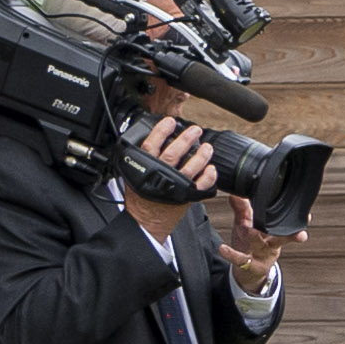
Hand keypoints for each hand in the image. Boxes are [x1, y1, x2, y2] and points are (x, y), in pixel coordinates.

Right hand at [123, 118, 216, 235]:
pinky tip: (212, 168)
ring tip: (207, 147)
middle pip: (173, 153)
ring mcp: (175, 186)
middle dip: (186, 139)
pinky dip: (209, 176)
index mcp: (144, 167)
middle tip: (195, 130)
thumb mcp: (132, 174)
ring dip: (201, 155)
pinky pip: (202, 185)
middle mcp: (160, 175)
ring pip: (190, 167)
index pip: (151, 145)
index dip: (161, 131)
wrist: (146, 221)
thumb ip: (140, 158)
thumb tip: (152, 139)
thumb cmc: (141, 198)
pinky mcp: (187, 197)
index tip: (170, 121)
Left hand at [222, 196, 303, 293]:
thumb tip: (236, 192)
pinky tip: (223, 248)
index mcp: (274, 234)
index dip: (298, 222)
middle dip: (289, 234)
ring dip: (258, 239)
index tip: (307, 216)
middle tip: (294, 229)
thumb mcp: (246, 226)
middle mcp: (271, 245)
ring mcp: (262, 256)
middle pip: (282, 238)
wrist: (247, 272)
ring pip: (263, 247)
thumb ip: (242, 209)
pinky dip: (232, 254)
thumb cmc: (249, 246)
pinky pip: (241, 259)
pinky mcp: (249, 266)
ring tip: (252, 231)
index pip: (288, 226)